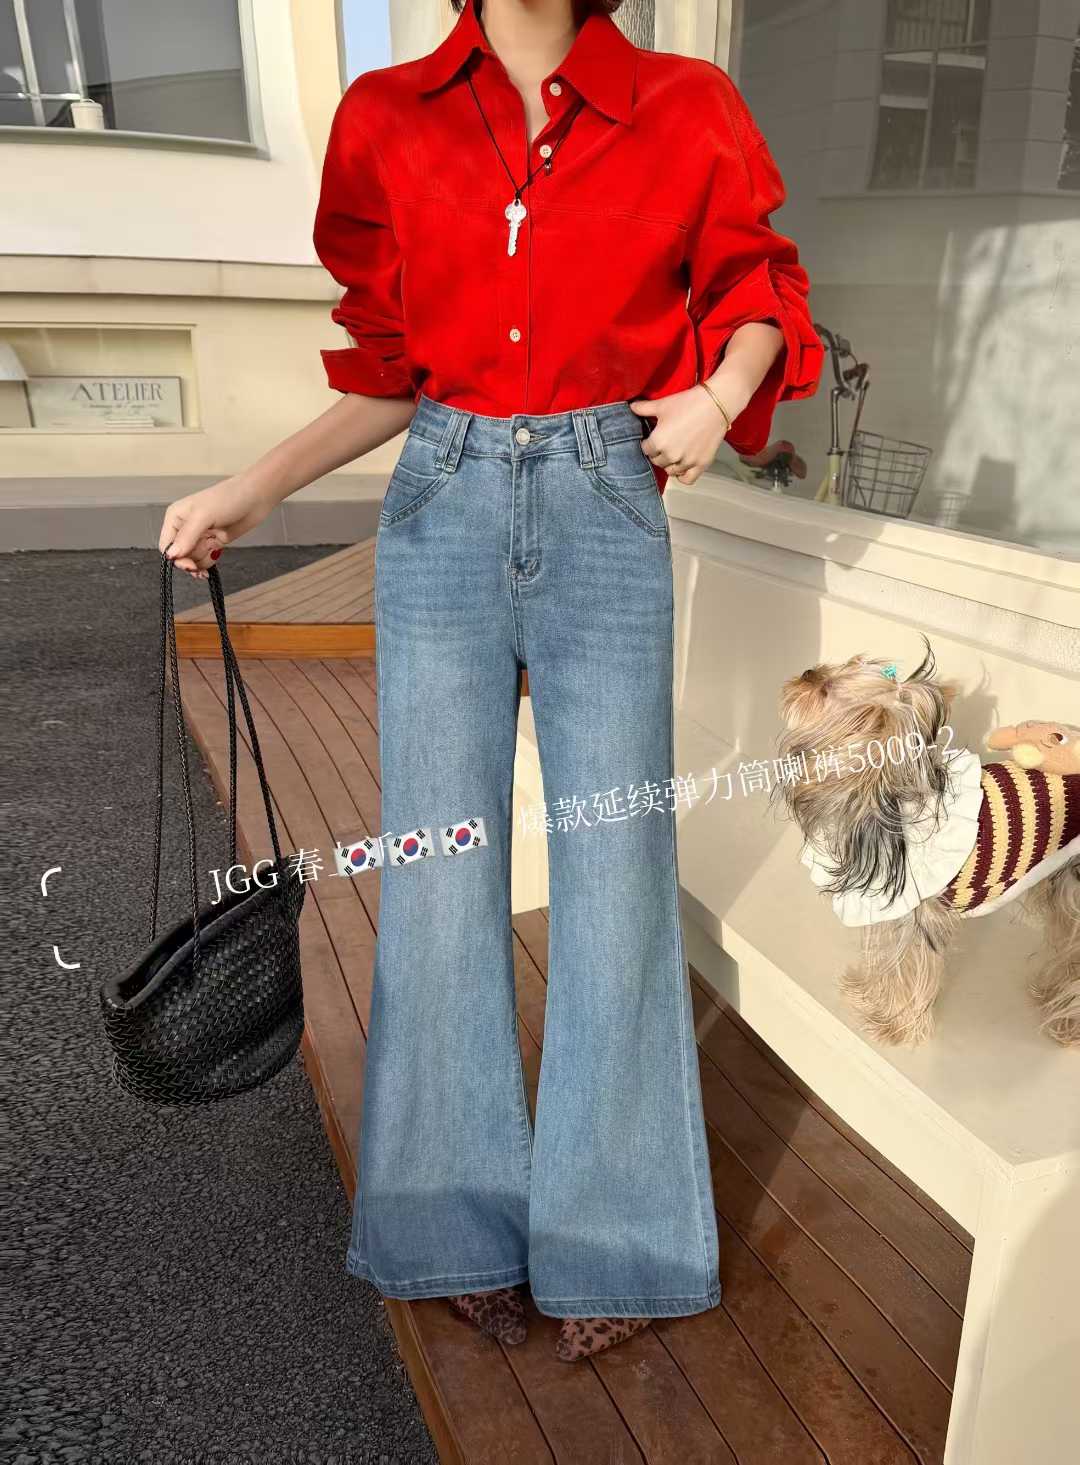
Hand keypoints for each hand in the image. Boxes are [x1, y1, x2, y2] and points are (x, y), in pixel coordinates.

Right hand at [158, 476, 273, 578]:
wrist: (256, 497)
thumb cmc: (228, 498)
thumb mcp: (203, 516)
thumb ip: (186, 537)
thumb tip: (171, 555)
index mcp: (176, 517)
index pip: (166, 545)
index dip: (175, 558)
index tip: (189, 565)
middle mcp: (185, 527)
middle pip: (179, 555)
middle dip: (189, 562)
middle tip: (198, 568)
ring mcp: (200, 536)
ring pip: (192, 559)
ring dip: (201, 563)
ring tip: (212, 554)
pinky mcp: (213, 542)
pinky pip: (204, 559)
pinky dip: (209, 562)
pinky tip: (215, 557)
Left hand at [629, 379, 749, 485]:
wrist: (716, 404)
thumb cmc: (688, 403)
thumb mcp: (662, 404)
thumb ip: (644, 408)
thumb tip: (631, 407)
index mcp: (658, 442)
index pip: (645, 450)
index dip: (648, 442)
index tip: (654, 437)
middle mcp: (671, 455)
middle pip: (657, 461)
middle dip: (659, 453)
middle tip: (665, 443)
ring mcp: (686, 462)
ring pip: (671, 471)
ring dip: (670, 464)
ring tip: (674, 452)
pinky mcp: (701, 464)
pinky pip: (687, 479)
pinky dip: (683, 475)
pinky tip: (683, 466)